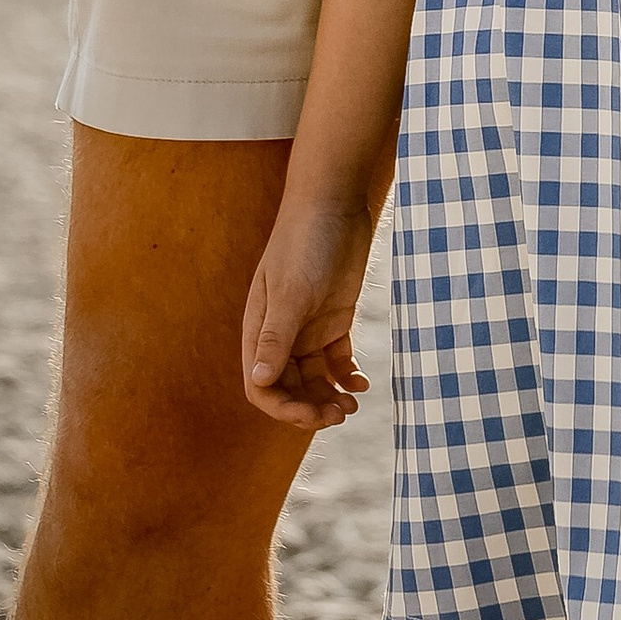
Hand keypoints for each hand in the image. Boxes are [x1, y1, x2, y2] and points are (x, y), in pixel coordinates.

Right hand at [242, 192, 375, 429]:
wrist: (334, 203)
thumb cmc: (305, 243)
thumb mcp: (292, 292)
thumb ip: (276, 337)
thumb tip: (258, 380)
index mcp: (259, 331)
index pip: (261, 386)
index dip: (282, 408)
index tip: (311, 414)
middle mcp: (281, 335)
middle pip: (289, 388)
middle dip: (310, 407)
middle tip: (339, 416)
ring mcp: (308, 328)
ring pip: (314, 378)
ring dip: (329, 396)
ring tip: (352, 406)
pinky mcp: (334, 318)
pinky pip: (337, 358)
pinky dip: (347, 375)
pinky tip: (362, 383)